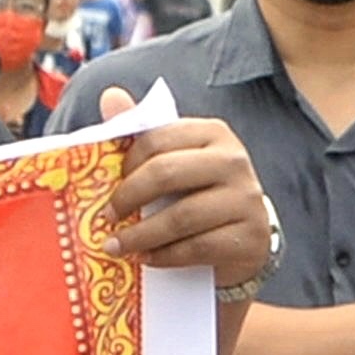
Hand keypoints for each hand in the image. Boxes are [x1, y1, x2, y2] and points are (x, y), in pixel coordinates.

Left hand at [107, 118, 274, 289]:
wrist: (241, 241)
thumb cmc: (196, 197)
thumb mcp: (172, 162)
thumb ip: (142, 132)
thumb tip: (110, 95)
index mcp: (212, 133)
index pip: (157, 139)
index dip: (125, 166)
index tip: (107, 188)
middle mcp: (233, 160)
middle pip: (166, 173)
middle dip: (127, 198)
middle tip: (105, 218)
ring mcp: (246, 198)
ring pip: (181, 216)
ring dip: (140, 235)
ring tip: (115, 247)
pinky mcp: (249, 236)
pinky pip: (197, 247)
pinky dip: (164, 256)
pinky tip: (145, 259)